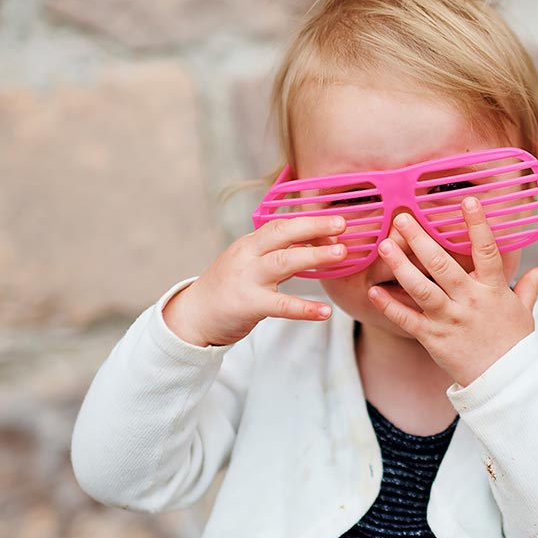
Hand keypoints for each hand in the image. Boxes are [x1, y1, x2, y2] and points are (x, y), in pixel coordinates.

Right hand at [163, 216, 348, 346]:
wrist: (193, 315)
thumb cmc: (229, 288)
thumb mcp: (250, 263)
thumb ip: (279, 254)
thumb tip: (316, 245)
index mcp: (250, 243)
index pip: (282, 224)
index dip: (310, 222)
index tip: (336, 223)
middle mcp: (248, 255)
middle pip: (282, 233)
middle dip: (314, 226)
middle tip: (343, 223)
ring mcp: (247, 279)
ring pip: (284, 262)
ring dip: (314, 255)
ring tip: (341, 254)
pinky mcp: (248, 305)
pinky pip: (281, 306)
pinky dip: (305, 308)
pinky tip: (325, 312)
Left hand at [367, 197, 537, 385]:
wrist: (505, 382)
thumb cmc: (514, 344)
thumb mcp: (525, 312)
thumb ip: (530, 286)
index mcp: (493, 290)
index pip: (487, 251)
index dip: (478, 225)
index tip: (467, 200)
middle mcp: (470, 301)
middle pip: (442, 266)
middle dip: (420, 240)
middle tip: (401, 218)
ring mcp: (449, 320)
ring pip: (421, 289)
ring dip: (400, 266)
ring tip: (383, 246)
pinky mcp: (433, 339)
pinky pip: (407, 320)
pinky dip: (389, 306)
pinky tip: (373, 291)